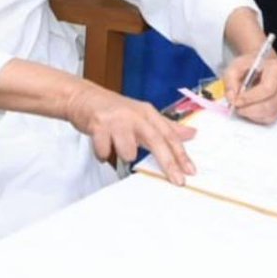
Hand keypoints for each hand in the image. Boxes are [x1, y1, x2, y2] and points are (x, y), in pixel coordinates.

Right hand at [64, 81, 196, 184]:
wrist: (83, 97)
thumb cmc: (115, 109)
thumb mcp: (142, 114)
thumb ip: (167, 126)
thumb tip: (192, 133)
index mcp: (147, 112)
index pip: (169, 134)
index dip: (181, 153)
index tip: (190, 170)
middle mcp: (134, 115)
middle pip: (156, 140)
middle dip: (168, 163)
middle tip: (178, 180)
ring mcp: (116, 120)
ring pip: (128, 151)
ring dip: (123, 154)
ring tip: (116, 145)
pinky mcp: (99, 126)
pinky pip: (105, 152)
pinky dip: (103, 153)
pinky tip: (102, 144)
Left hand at [222, 53, 276, 123]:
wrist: (260, 66)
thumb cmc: (250, 65)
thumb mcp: (235, 66)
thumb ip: (230, 80)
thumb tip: (231, 97)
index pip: (267, 88)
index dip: (250, 98)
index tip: (236, 101)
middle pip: (270, 104)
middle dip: (250, 109)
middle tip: (236, 107)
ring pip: (271, 113)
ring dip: (253, 114)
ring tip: (241, 108)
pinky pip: (272, 117)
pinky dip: (258, 117)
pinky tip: (250, 110)